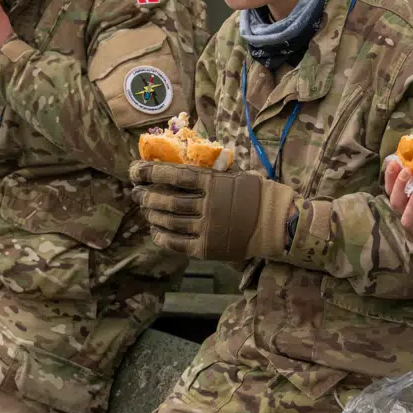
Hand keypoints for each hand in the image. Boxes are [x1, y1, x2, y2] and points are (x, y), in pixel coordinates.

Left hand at [130, 160, 293, 261]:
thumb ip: (212, 172)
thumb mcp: (236, 175)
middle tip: (136, 194)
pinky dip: (162, 237)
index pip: (175, 175)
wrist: (275, 224)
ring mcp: (207, 228)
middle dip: (147, 196)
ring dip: (153, 215)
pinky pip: (177, 243)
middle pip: (168, 200)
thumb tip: (183, 164)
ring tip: (145, 211)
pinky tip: (155, 231)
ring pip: (170, 222)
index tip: (136, 171)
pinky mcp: (206, 247)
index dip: (152, 173)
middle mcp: (208, 205)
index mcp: (214, 183)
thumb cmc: (255, 195)